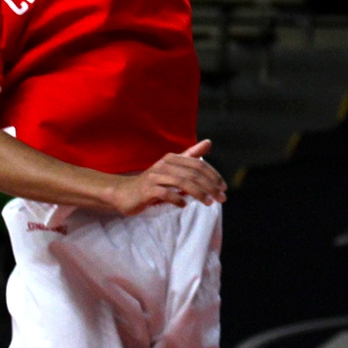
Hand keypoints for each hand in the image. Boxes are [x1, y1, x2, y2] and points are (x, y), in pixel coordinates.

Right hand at [107, 139, 224, 214]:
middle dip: (210, 186)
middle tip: (221, 198)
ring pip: (182, 183)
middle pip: (193, 174)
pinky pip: (165, 194)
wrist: (124, 193)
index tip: (223, 188)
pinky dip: (177, 199)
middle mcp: (164, 164)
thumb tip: (209, 142)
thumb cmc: (152, 182)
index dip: (213, 176)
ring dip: (198, 194)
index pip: (198, 165)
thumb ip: (190, 156)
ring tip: (208, 203)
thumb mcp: (173, 168)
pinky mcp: (147, 190)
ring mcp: (155, 176)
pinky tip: (184, 205)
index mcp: (172, 158)